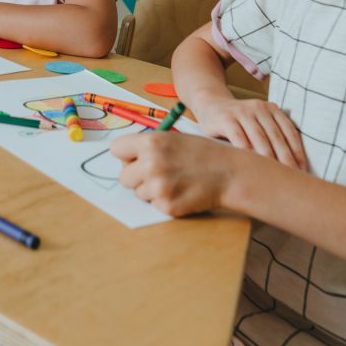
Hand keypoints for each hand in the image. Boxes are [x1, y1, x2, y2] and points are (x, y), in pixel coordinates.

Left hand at [112, 131, 238, 216]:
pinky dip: (165, 202)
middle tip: (157, 174)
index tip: (135, 159)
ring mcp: (158, 187)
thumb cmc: (201, 154)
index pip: (116, 150)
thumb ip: (148, 147)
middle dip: (136, 177)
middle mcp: (151, 164)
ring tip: (174, 181)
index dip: (126, 156)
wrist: (229, 173)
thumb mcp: (173, 139)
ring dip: (151, 191)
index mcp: (151, 142)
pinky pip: (154, 205)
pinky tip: (181, 192)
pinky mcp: (167, 206)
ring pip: (138, 193)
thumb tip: (126, 159)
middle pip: (123, 177)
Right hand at [196, 97, 306, 170]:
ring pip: (259, 138)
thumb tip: (291, 166)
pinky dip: (247, 152)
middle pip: (276, 137)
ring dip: (269, 159)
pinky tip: (252, 166)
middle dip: (286, 159)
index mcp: (272, 109)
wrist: (210, 104)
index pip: (289, 132)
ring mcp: (242, 112)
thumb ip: (271, 134)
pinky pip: (239, 137)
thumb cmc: (238, 121)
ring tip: (275, 176)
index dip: (297, 152)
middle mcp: (259, 107)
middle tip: (293, 178)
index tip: (303, 171)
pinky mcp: (226, 118)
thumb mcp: (257, 121)